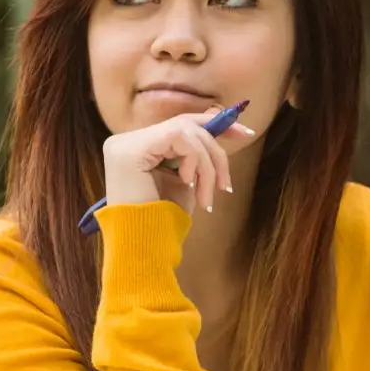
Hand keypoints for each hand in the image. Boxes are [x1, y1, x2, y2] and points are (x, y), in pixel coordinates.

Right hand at [102, 107, 256, 215]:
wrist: (145, 246)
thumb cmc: (164, 220)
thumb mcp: (186, 180)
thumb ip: (196, 154)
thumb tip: (223, 124)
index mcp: (138, 147)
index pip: (179, 124)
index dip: (214, 124)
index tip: (244, 133)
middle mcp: (126, 140)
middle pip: (185, 124)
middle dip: (216, 146)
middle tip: (229, 177)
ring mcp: (126, 143)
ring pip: (185, 131)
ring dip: (206, 165)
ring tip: (206, 196)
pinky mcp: (131, 150)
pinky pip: (179, 138)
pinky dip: (194, 161)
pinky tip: (187, 185)